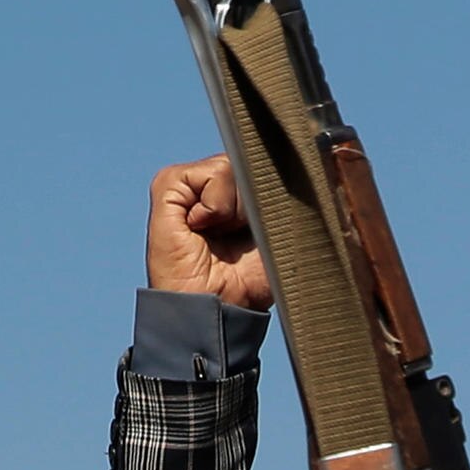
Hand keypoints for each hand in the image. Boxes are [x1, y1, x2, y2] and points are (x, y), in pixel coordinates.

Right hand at [146, 157, 271, 310]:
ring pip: (232, 167)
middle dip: (255, 202)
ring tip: (218, 234)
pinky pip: (210, 174)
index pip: (262, 164)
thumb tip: (301, 160)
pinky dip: (216, 207)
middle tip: (238, 236)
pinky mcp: (168, 184)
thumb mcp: (276, 233)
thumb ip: (280, 195)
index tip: (264, 226)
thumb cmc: (246, 283)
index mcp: (236, 194)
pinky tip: (201, 229)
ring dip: (234, 208)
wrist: (215, 309)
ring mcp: (188, 183)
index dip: (272, 186)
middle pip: (250, 162)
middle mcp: (211, 185)